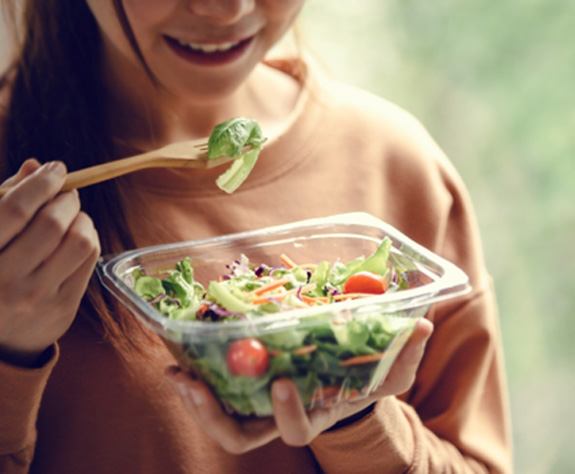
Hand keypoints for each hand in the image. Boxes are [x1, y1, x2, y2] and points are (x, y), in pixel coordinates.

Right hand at [0, 159, 100, 365]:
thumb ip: (6, 201)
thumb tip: (35, 166)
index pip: (15, 209)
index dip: (41, 183)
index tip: (56, 169)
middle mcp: (5, 279)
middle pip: (52, 223)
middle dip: (66, 199)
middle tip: (66, 193)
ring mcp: (37, 297)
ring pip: (79, 241)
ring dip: (82, 219)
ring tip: (72, 217)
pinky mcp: (63, 307)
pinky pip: (90, 259)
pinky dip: (90, 238)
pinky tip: (77, 237)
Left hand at [167, 318, 432, 453]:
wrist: (340, 379)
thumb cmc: (364, 378)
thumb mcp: (388, 370)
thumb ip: (405, 353)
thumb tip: (422, 325)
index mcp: (313, 415)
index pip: (294, 431)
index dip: (287, 413)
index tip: (281, 383)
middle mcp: (279, 417)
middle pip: (239, 436)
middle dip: (214, 416)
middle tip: (192, 384)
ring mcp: (258, 405)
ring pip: (220, 418)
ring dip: (194, 398)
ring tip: (175, 370)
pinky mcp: (244, 386)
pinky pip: (215, 387)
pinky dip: (196, 372)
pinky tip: (182, 347)